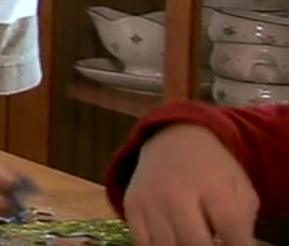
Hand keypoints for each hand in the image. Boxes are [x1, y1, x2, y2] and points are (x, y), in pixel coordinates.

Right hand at [123, 123, 258, 245]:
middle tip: (213, 244)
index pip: (230, 230)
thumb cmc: (213, 171)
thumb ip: (243, 221)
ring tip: (192, 240)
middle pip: (195, 243)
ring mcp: (151, 201)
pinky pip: (143, 242)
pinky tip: (172, 240)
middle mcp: (178, 194)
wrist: (172, 141)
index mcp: (214, 187)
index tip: (237, 245)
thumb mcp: (240, 187)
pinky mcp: (132, 206)